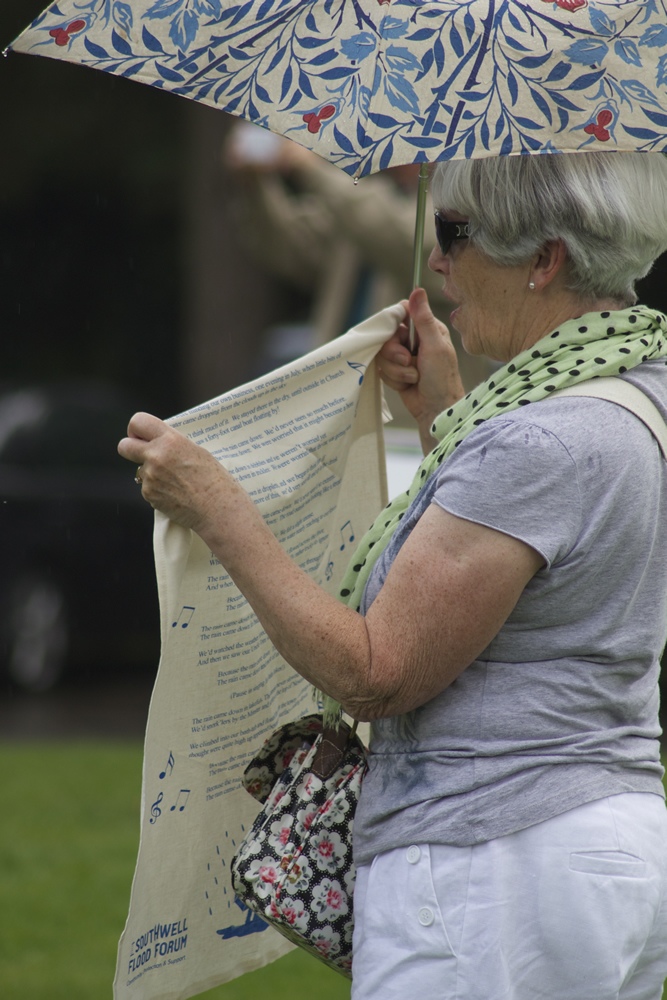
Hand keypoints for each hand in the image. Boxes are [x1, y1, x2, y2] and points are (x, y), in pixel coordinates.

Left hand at [118, 413, 237, 532]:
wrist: (218, 508)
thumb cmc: (214, 479)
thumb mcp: (196, 451)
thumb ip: (173, 445)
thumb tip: (157, 443)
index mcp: (170, 440)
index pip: (138, 422)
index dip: (136, 429)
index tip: (141, 436)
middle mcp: (156, 456)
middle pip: (124, 446)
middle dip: (130, 449)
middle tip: (142, 454)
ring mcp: (150, 477)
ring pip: (140, 470)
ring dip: (152, 474)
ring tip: (176, 482)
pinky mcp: (149, 495)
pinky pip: (147, 488)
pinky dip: (158, 490)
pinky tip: (176, 494)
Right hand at [377, 288, 463, 450]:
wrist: (435, 410)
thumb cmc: (441, 379)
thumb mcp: (434, 346)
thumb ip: (423, 319)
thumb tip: (417, 289)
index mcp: (427, 328)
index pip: (401, 312)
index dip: (395, 323)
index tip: (399, 335)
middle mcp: (414, 340)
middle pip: (387, 334)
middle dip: (395, 353)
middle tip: (409, 361)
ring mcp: (404, 356)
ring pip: (382, 354)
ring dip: (396, 369)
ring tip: (413, 378)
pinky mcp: (395, 371)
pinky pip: (382, 369)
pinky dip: (394, 379)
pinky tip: (407, 385)